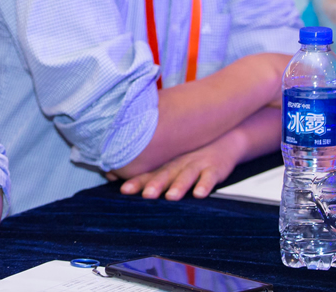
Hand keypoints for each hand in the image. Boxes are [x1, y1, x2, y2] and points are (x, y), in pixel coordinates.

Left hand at [119, 129, 244, 200]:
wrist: (223, 139)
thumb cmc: (191, 156)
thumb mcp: (172, 163)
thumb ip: (151, 175)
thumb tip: (112, 177)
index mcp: (166, 165)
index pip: (149, 174)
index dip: (137, 182)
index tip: (123, 190)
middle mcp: (179, 164)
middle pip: (165, 174)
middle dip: (155, 185)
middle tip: (145, 195)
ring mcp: (197, 165)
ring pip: (186, 175)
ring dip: (179, 186)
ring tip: (171, 197)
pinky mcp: (215, 168)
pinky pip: (210, 177)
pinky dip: (205, 185)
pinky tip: (199, 194)